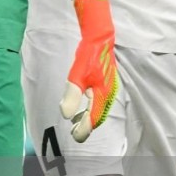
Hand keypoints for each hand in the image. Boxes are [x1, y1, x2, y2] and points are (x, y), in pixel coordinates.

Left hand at [61, 0, 117, 142]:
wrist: (100, 39)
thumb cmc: (88, 56)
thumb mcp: (76, 76)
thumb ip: (72, 95)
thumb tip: (66, 115)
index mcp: (102, 94)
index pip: (94, 117)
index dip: (85, 129)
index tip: (75, 137)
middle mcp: (108, 94)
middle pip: (99, 116)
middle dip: (87, 126)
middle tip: (74, 134)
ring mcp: (108, 88)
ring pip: (99, 109)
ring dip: (88, 118)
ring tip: (76, 124)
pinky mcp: (105, 83)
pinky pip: (99, 102)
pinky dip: (91, 109)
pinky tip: (81, 109)